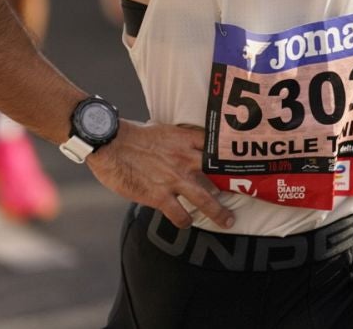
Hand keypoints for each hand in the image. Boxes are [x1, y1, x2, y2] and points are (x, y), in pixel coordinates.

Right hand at [85, 120, 235, 229]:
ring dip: (219, 213)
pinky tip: (185, 222)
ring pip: (206, 199)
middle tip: (244, 194)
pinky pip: (180, 215)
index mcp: (185, 139)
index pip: (217, 147)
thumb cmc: (130, 135)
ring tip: (228, 221)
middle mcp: (185, 159)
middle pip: (218, 175)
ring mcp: (173, 179)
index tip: (241, 165)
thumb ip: (176, 140)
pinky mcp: (159, 196)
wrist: (108, 142)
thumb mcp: (160, 129)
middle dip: (233, 186)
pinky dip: (185, 221)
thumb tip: (182, 147)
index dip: (231, 157)